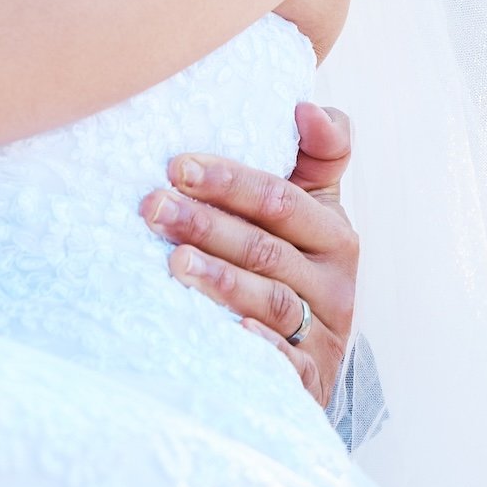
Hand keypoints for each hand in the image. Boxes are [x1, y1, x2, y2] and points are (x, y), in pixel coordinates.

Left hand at [137, 102, 356, 407]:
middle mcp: (335, 284)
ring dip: (222, 279)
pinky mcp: (308, 380)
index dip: (232, 180)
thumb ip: (317, 154)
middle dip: (207, 223)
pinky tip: (227, 329)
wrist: (310, 360)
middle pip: (267, 248)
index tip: (177, 165)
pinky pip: (284, 362)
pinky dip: (257, 344)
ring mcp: (323, 334)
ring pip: (272, 301)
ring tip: (173, 261)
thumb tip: (306, 105)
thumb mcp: (312, 211)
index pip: (282, 199)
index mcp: (334, 235)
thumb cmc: (294, 268)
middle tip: (152, 206)